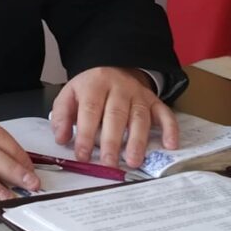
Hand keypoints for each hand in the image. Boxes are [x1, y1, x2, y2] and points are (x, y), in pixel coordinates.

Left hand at [51, 66, 177, 167]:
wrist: (114, 67)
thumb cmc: (91, 89)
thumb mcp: (70, 94)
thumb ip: (62, 115)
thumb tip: (61, 138)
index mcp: (95, 85)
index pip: (90, 110)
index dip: (86, 134)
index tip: (82, 155)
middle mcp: (119, 88)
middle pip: (116, 115)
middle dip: (112, 141)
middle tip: (109, 163)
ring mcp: (138, 94)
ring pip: (139, 117)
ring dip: (137, 140)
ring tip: (133, 161)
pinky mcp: (154, 100)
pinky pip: (165, 113)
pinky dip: (170, 129)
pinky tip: (170, 145)